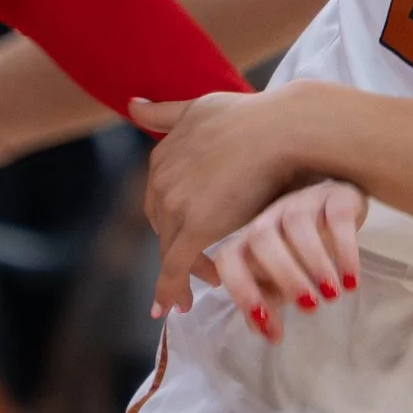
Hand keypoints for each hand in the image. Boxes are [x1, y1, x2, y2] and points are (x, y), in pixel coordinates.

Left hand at [133, 86, 315, 313]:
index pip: (159, 200)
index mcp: (161, 155)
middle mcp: (161, 179)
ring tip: (214, 279)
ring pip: (171, 249)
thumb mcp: (199, 107)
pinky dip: (169, 290)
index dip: (173, 220)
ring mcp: (176, 204)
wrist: (282, 129)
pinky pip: (175, 267)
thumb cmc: (252, 117)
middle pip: (163, 226)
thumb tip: (131, 105)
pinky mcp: (195, 227)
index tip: (190, 236)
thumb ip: (164, 112)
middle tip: (207, 264)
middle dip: (181, 246)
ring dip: (186, 270)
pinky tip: (176, 307)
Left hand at [207, 180, 367, 342]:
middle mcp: (269, 217)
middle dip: (284, 274)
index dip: (240, 288)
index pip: (229, 257)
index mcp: (249, 239)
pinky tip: (351, 280)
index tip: (262, 320)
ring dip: (315, 263)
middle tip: (309, 306)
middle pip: (262, 237)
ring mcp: (301, 202)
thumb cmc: (297, 250)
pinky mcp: (335, 196)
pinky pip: (337, 217)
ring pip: (298, 224)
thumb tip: (268, 334)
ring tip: (332, 295)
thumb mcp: (278, 278)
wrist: (334, 209)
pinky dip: (345, 250)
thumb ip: (267, 303)